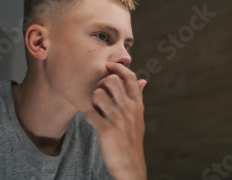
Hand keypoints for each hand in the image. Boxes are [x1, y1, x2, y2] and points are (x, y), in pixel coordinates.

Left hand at [85, 62, 146, 179]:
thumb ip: (138, 97)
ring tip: (96, 110)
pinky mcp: (106, 130)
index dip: (118, 68)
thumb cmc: (131, 139)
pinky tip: (93, 122)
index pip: (130, 78)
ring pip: (97, 95)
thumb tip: (143, 80)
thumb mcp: (138, 117)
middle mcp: (129, 109)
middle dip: (101, 85)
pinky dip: (88, 116)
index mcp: (137, 105)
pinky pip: (89, 113)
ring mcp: (118, 119)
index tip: (108, 66)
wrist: (129, 165)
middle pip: (111, 81)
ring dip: (93, 101)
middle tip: (100, 94)